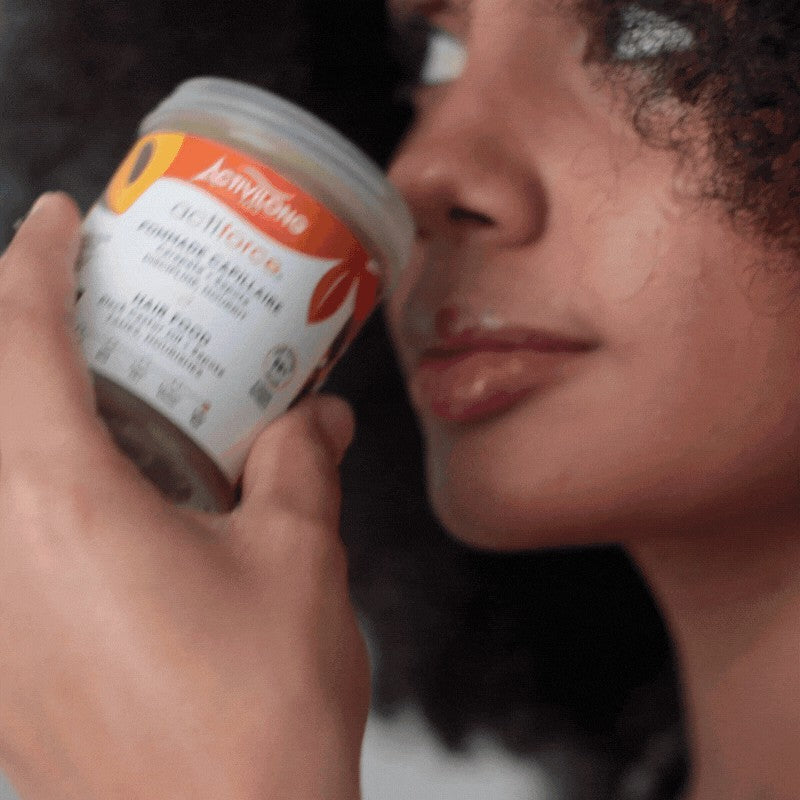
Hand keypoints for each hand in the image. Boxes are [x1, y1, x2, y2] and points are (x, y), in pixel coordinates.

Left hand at [0, 194, 368, 799]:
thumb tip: (317, 420)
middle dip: (25, 331)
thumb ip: (300, 465)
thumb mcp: (298, 558)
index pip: (15, 343)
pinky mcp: (5, 665)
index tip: (56, 219)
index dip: (29, 262)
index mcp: (62, 506)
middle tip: (95, 306)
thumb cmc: (256, 714)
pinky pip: (9, 540)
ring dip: (36, 414)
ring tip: (116, 400)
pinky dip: (44, 488)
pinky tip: (120, 504)